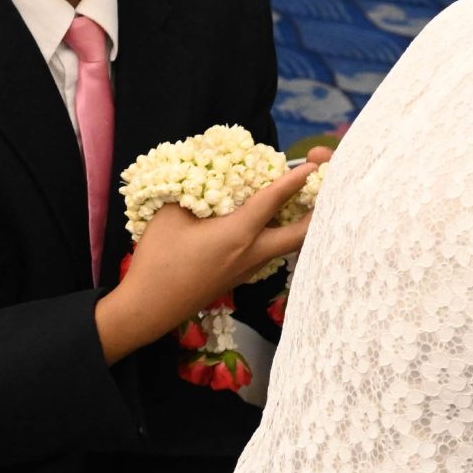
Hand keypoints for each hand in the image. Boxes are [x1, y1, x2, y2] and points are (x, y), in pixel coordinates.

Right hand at [95, 162, 316, 362]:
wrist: (149, 307)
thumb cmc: (158, 260)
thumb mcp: (170, 216)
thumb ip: (193, 191)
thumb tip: (207, 173)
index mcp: (238, 235)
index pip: (273, 202)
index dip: (294, 181)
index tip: (312, 165)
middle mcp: (253, 253)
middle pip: (303, 234)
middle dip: (320, 210)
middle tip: (323, 186)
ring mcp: (250, 268)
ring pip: (290, 245)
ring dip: (302, 222)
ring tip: (304, 198)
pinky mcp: (243, 276)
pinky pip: (273, 250)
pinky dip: (282, 232)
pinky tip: (273, 219)